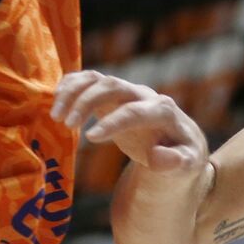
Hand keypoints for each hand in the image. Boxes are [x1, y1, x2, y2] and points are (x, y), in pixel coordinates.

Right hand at [51, 71, 207, 175]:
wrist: (179, 142)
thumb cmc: (183, 155)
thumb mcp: (188, 165)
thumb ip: (177, 162)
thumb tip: (159, 156)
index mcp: (163, 111)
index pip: (136, 111)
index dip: (112, 122)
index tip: (91, 138)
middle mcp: (144, 95)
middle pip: (113, 86)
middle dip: (87, 101)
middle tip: (66, 125)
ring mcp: (127, 92)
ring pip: (97, 79)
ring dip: (73, 92)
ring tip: (55, 117)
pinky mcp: (112, 95)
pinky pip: (88, 80)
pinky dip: (70, 85)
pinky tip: (55, 103)